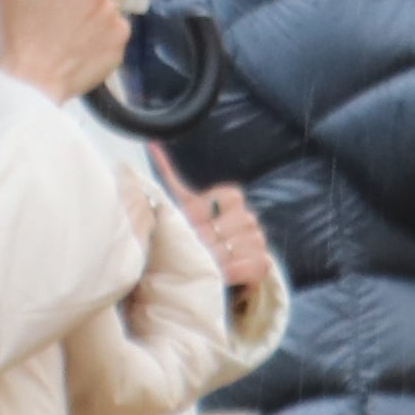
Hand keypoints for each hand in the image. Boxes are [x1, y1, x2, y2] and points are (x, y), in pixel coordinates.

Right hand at [0, 0, 132, 102]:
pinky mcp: (121, 42)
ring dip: (92, 15)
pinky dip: (100, 37)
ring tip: (66, 33)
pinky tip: (78, 46)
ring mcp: (114, 17)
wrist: (32, 79)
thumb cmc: (17, 30)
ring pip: (106, 7)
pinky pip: (113, 31)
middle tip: (57, 11)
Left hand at [159, 160, 274, 300]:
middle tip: (196, 244)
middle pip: (239, 220)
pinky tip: (222, 271)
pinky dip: (236, 270)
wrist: (197, 268)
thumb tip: (151, 142)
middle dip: (212, 236)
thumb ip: (168, 175)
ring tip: (206, 259)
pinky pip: (255, 264)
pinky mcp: (263, 263)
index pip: (231, 195)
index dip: (210, 209)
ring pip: (246, 243)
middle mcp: (248, 218)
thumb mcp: (177, 205)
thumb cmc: (185, 233)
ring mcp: (258, 240)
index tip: (194, 219)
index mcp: (230, 201)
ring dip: (221, 255)